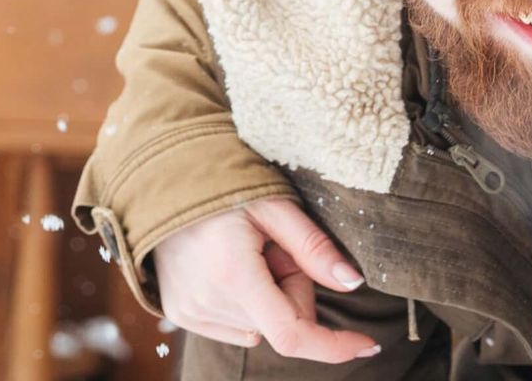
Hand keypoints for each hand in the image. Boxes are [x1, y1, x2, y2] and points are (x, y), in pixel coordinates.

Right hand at [154, 197, 382, 361]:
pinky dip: (246, 302)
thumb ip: (314, 247)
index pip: (292, 334)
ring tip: (247, 253)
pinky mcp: (181, 316)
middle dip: (294, 289)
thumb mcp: (276, 206)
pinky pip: (237, 325)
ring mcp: (190, 313)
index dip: (333, 345)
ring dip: (268, 295)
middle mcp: (208, 302)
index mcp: (234, 274)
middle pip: (283, 321)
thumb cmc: (226, 189)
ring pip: (261, 325)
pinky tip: (230, 266)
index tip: (367, 343)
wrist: (164, 187)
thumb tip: (352, 282)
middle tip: (275, 248)